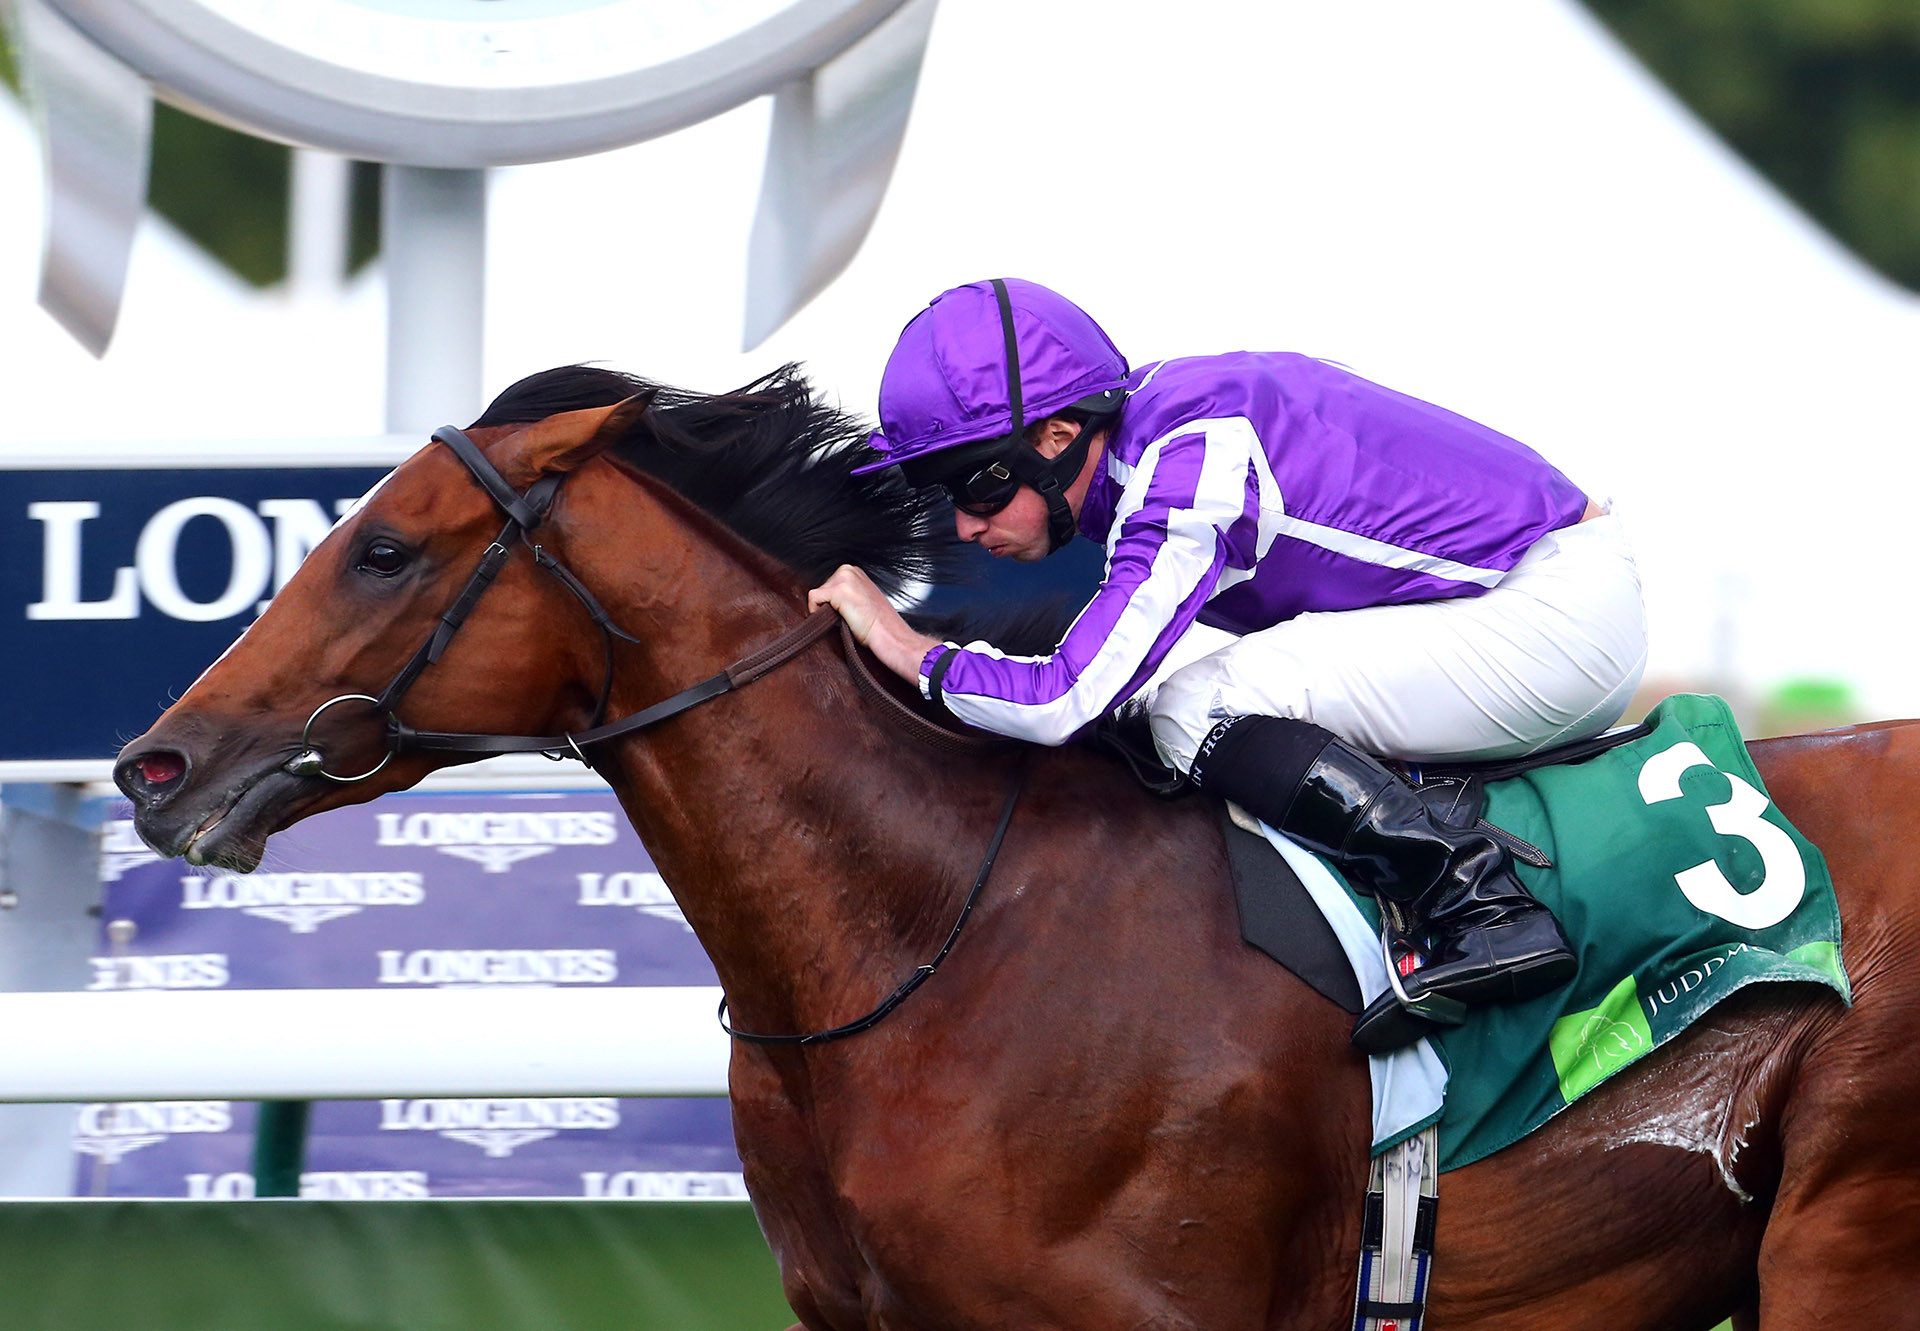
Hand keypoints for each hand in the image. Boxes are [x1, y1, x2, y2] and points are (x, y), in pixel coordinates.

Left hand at [807, 564, 938, 683]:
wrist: (888, 633)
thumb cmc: (878, 623)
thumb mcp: (862, 599)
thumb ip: (847, 593)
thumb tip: (827, 601)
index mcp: (855, 571)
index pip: (829, 584)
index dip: (833, 602)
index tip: (847, 612)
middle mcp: (849, 570)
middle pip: (822, 588)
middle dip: (830, 605)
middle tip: (849, 616)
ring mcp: (844, 578)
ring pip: (818, 594)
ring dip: (827, 609)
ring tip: (847, 617)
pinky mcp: (838, 590)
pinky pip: (814, 598)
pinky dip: (818, 611)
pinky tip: (837, 619)